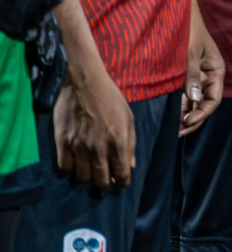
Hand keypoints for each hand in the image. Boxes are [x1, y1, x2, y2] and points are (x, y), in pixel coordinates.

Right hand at [54, 64, 134, 188]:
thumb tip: (131, 165)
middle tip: (106, 183)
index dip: (122, 183)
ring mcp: (79, 146)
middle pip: (101, 181)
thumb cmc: (112, 99)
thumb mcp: (129, 119)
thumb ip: (131, 144)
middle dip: (106, 185)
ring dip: (88, 178)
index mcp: (119, 141)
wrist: (86, 83)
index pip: (121, 174)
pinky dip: (71, 168)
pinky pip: (65, 167)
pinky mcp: (63, 142)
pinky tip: (76, 162)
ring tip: (92, 173)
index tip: (120, 183)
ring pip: (82, 177)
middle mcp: (99, 148)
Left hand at [181, 6, 224, 136]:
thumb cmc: (188, 30)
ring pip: (194, 101)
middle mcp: (209, 76)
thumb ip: (193, 75)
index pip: (214, 99)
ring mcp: (197, 76)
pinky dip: (179, 105)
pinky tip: (169, 114)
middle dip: (193, 118)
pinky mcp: (186, 75)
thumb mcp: (190, 52)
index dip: (203, 112)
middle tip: (177, 132)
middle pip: (205, 103)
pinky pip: (185, 94)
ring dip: (185, 114)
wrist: (177, 13)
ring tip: (172, 127)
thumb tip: (194, 99)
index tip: (187, 121)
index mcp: (216, 70)